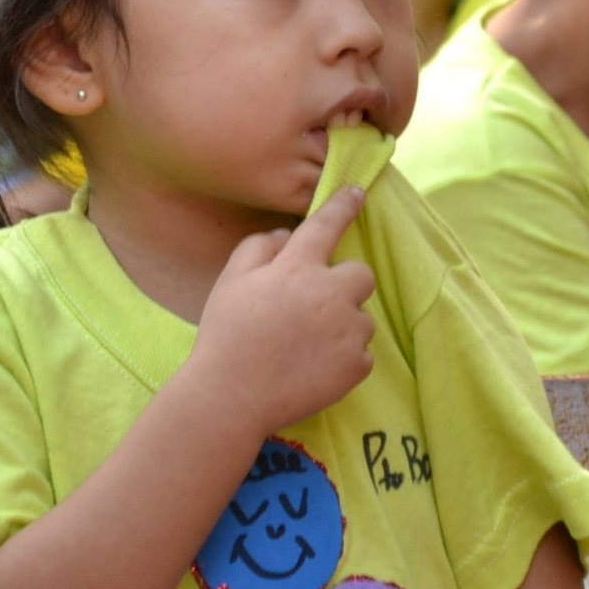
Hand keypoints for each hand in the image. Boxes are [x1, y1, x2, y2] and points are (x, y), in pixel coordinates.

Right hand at [187, 186, 375, 439]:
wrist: (231, 396)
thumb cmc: (226, 334)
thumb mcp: (231, 280)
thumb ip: (259, 247)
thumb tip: (288, 235)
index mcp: (298, 268)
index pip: (327, 225)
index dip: (344, 205)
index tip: (358, 191)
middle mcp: (331, 294)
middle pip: (362, 274)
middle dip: (345, 284)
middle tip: (316, 305)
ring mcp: (348, 332)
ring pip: (361, 319)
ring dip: (343, 326)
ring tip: (306, 346)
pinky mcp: (356, 367)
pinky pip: (361, 355)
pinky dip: (343, 359)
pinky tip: (313, 368)